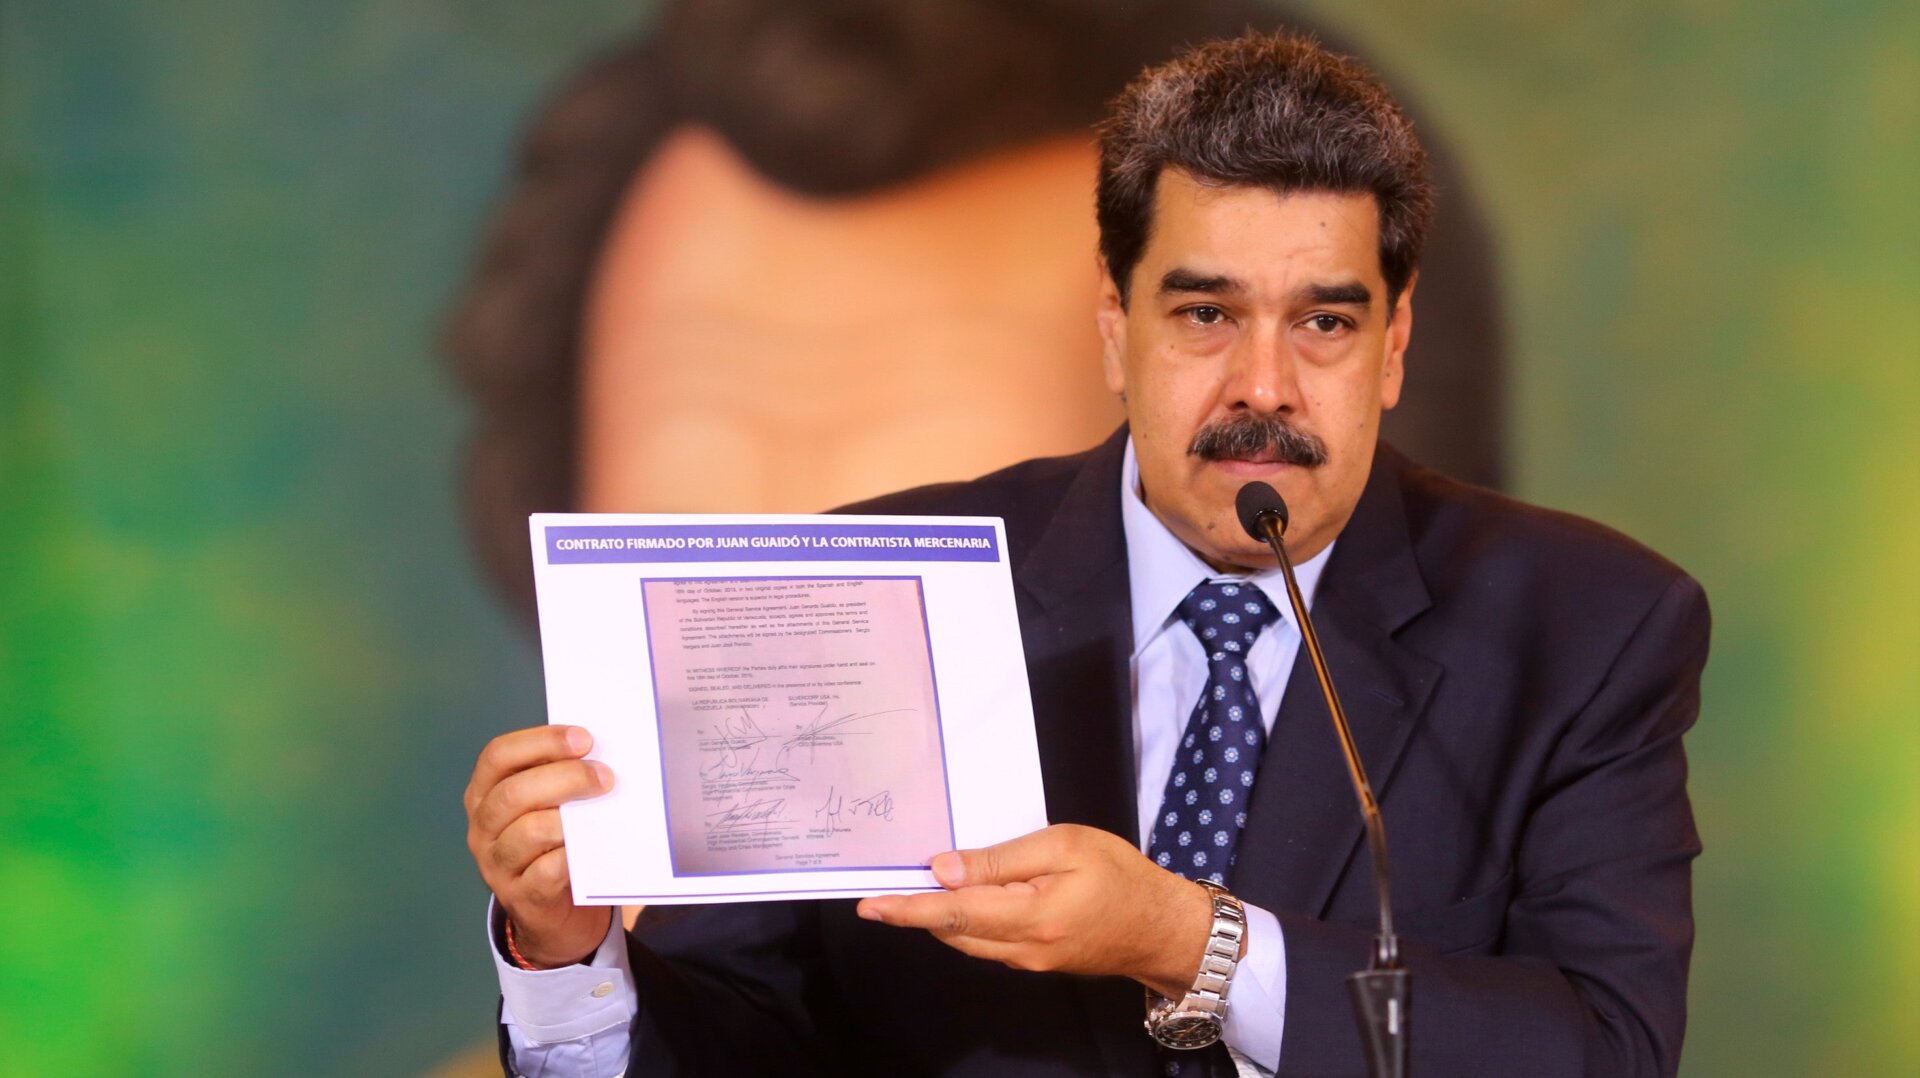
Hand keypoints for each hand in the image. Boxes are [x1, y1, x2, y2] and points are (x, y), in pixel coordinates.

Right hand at [464, 725, 614, 967]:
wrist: (556, 915)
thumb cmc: (555, 844)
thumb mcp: (548, 807)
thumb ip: (561, 780)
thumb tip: (602, 752)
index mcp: (485, 793)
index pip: (498, 755)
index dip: (541, 741)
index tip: (584, 738)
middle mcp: (483, 828)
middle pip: (513, 792)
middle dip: (565, 778)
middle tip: (605, 777)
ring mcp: (497, 865)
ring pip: (529, 831)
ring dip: (571, 818)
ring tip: (604, 811)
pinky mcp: (521, 897)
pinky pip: (546, 871)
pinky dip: (573, 855)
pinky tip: (593, 847)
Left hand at [854, 824, 1216, 996]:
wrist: (1161, 927)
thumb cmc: (1122, 877)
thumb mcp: (1064, 846)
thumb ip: (1002, 859)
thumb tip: (946, 870)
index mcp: (1030, 917)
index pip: (952, 914)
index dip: (907, 909)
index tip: (871, 904)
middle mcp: (1022, 949)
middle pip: (952, 930)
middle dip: (914, 910)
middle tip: (884, 886)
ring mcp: (1027, 961)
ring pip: (967, 938)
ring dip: (940, 916)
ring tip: (918, 887)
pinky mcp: (1034, 961)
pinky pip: (988, 941)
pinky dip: (967, 920)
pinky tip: (966, 896)